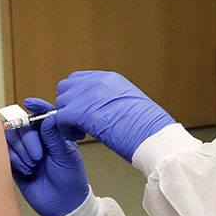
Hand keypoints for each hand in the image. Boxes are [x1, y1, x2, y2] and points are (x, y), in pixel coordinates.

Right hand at [5, 97, 89, 215]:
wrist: (62, 205)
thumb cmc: (70, 180)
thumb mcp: (66, 156)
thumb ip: (55, 136)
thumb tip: (48, 117)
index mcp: (53, 134)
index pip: (42, 114)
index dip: (36, 106)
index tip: (30, 103)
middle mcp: (38, 139)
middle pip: (22, 125)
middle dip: (28, 139)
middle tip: (38, 156)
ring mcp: (25, 151)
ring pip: (12, 138)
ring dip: (21, 151)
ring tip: (33, 165)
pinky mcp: (15, 163)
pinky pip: (6, 154)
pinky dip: (15, 160)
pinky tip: (26, 170)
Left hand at [54, 71, 174, 162]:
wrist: (154, 136)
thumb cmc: (149, 127)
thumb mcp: (130, 104)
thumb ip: (112, 100)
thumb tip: (101, 108)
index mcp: (110, 79)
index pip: (79, 80)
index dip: (77, 98)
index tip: (83, 113)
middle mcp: (97, 82)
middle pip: (66, 87)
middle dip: (68, 105)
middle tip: (79, 123)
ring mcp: (88, 94)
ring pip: (61, 102)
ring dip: (66, 118)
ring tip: (80, 132)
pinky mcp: (81, 111)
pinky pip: (61, 118)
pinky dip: (66, 129)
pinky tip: (78, 137)